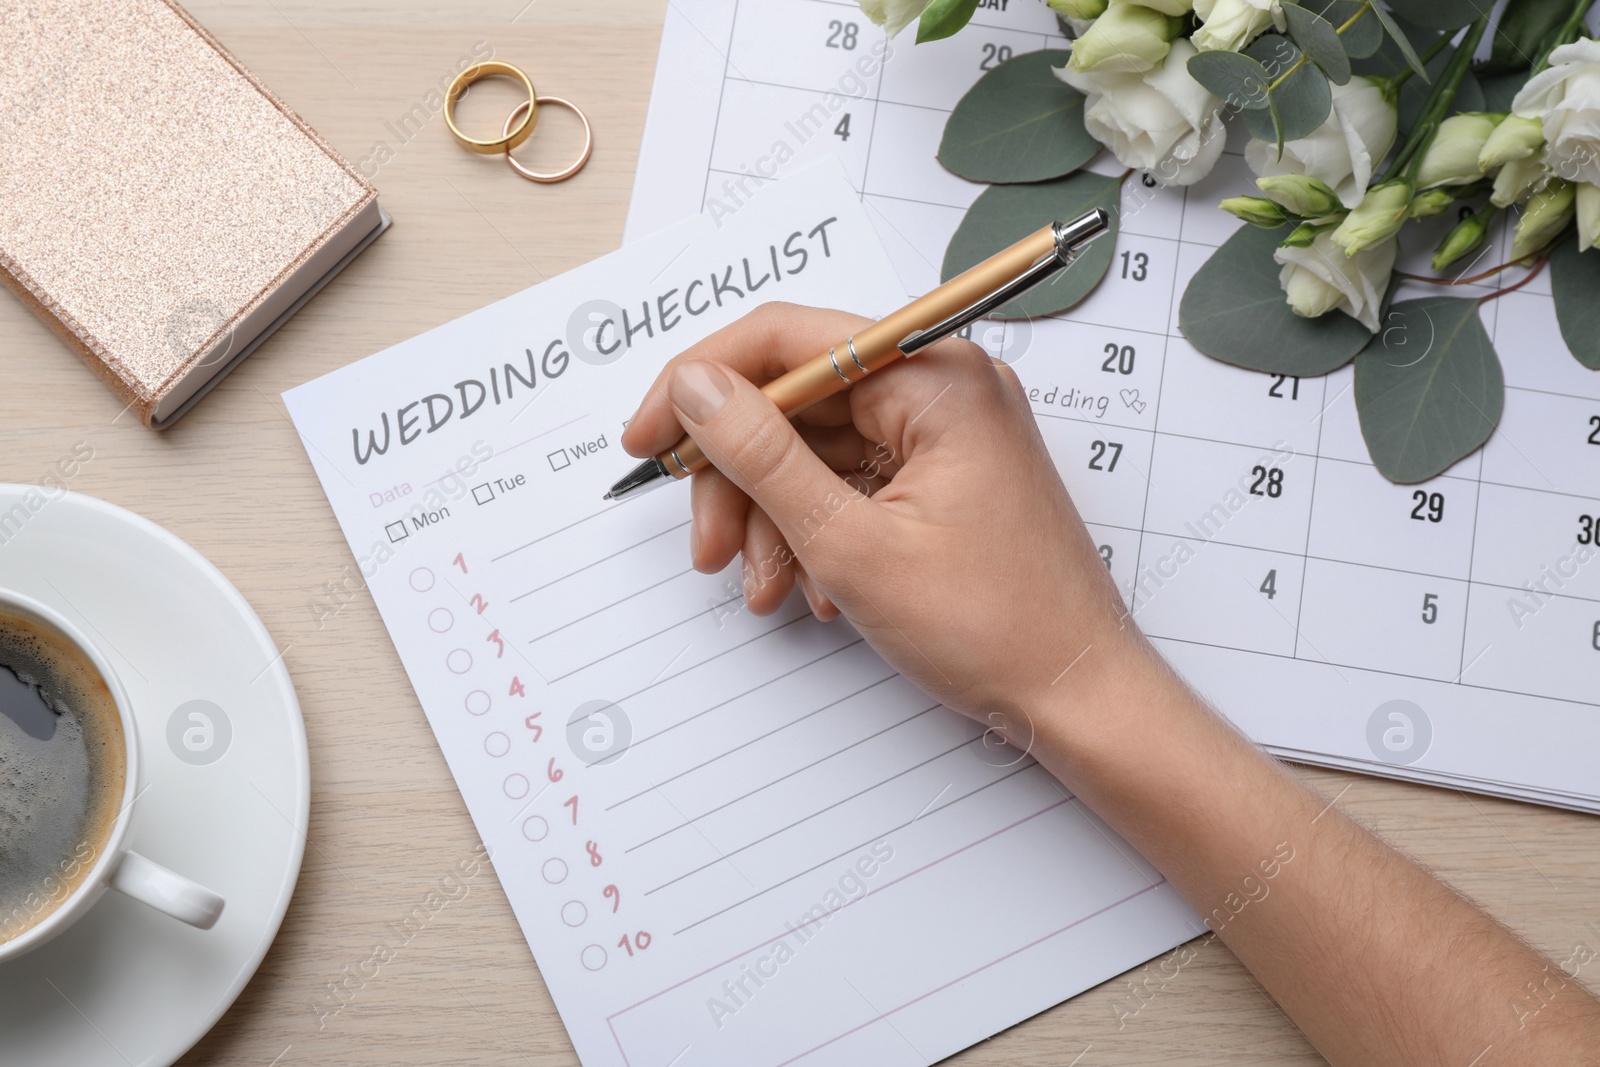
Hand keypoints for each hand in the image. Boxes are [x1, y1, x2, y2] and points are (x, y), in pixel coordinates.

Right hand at [621, 302, 1154, 722]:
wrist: (1075, 697)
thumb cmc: (994, 626)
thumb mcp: (851, 543)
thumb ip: (763, 456)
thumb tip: (696, 389)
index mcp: (934, 376)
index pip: (787, 339)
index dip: (700, 384)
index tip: (647, 440)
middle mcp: (941, 387)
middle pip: (796, 401)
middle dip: (739, 478)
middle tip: (708, 545)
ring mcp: (944, 433)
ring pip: (815, 451)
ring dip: (773, 519)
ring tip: (765, 587)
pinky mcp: (941, 477)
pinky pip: (851, 483)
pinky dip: (815, 533)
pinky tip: (812, 590)